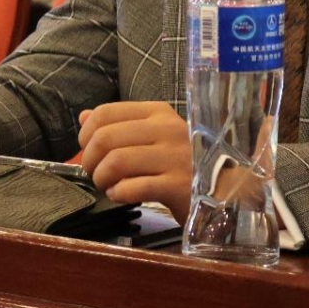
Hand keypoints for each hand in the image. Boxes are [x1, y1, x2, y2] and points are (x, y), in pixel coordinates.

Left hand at [77, 102, 192, 222]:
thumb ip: (120, 124)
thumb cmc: (183, 161)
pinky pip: (133, 187)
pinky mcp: (178, 185)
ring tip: (108, 185)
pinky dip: (118, 193)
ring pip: (116, 162)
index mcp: (158, 112)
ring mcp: (174, 157)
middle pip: (106, 137)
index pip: (106, 112)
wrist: (224, 187)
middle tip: (95, 173)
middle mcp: (167, 129)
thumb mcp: (155, 135)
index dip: (86, 134)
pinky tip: (120, 195)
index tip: (88, 150)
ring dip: (102, 178)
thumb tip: (84, 116)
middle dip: (91, 160)